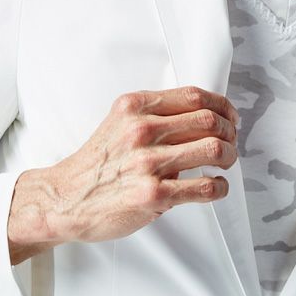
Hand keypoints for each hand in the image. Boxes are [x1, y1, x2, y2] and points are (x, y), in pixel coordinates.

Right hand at [12, 86, 239, 248]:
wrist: (65, 198)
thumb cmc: (98, 163)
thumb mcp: (120, 122)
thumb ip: (155, 114)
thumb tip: (204, 114)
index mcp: (136, 107)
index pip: (195, 96)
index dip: (222, 107)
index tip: (230, 118)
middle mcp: (142, 130)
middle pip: (209, 121)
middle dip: (230, 132)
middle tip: (231, 142)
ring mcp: (147, 163)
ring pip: (213, 149)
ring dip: (229, 157)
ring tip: (225, 163)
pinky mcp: (152, 194)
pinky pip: (204, 187)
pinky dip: (219, 187)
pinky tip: (215, 187)